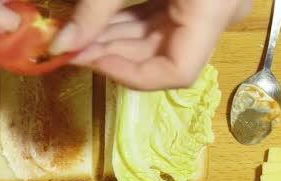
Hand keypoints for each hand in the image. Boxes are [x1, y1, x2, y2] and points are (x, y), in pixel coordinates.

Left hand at [50, 0, 251, 90]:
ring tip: (77, 31)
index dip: (130, 74)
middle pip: (163, 55)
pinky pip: (162, 17)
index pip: (177, 71)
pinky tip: (96, 19)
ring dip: (115, 37)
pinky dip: (128, 19)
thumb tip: (60, 46)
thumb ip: (95, 8)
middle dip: (112, 51)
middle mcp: (219, 15)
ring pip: (159, 37)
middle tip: (70, 44)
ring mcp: (210, 5)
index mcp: (213, 10)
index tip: (89, 58)